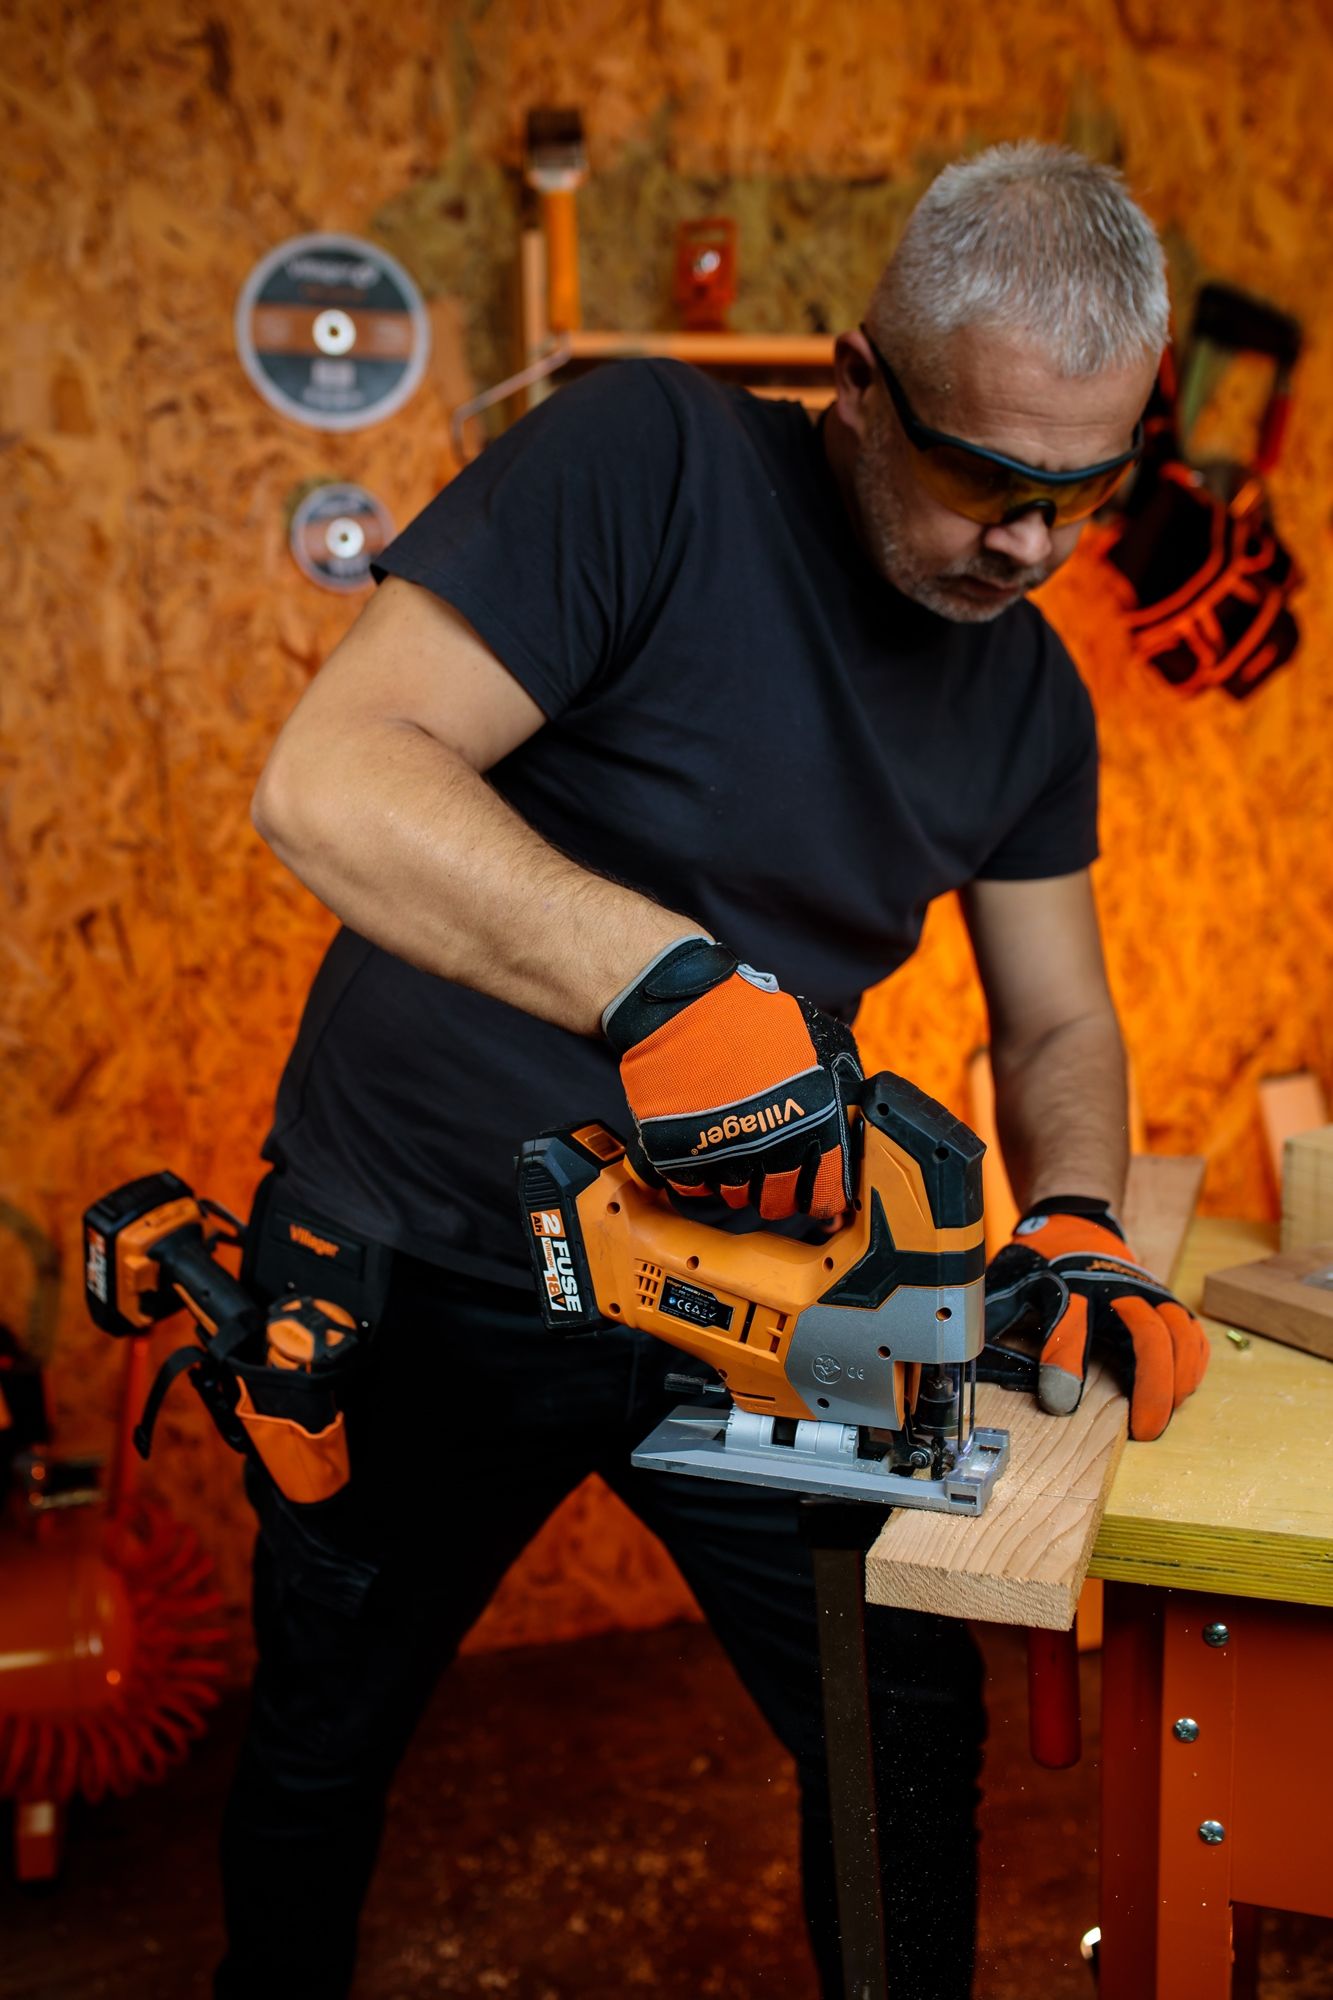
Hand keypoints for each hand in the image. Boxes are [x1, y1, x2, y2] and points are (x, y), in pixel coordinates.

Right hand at [603, 937, 861, 1220]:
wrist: (685, 1006)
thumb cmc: (756, 1018)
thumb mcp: (821, 1039)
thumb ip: (842, 1082)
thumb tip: (853, 1113)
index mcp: (814, 1124)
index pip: (826, 1190)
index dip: (823, 1196)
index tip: (818, 1196)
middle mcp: (772, 1148)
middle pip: (779, 1202)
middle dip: (780, 1194)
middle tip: (774, 1177)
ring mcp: (723, 1157)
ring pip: (736, 1197)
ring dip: (739, 1182)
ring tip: (737, 1153)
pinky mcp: (680, 1157)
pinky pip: (696, 1189)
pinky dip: (702, 1177)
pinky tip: (707, 1150)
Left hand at [983, 1199, 1209, 1440]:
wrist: (1075, 1229)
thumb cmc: (1041, 1267)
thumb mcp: (1010, 1287)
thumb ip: (996, 1320)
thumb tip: (968, 1356)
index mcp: (1069, 1285)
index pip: (1070, 1324)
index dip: (1065, 1363)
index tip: (1060, 1403)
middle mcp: (1116, 1288)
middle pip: (1146, 1334)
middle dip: (1151, 1385)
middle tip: (1143, 1430)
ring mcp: (1148, 1293)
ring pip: (1178, 1333)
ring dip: (1178, 1379)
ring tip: (1162, 1417)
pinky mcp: (1167, 1302)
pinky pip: (1191, 1333)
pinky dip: (1193, 1364)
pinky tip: (1183, 1391)